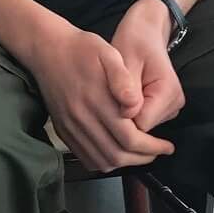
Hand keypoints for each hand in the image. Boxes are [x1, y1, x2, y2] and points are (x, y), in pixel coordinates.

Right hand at [15, 11, 175, 171]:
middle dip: (142, 158)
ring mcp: (70, 127)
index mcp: (97, 101)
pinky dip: (104, 162)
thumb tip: (135, 105)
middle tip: (158, 151)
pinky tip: (116, 153)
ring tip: (140, 154)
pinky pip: (85, 157)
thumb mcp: (108, 53)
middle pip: (117, 154)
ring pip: (101, 161)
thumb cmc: (81, 49)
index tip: (167, 145)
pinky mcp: (63, 130)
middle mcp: (82, 119)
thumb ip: (123, 79)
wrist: (46, 49)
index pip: (130, 138)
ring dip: (125, 163)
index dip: (152, 147)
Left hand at [112, 0, 186, 135]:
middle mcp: (174, 105)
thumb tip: (125, 115)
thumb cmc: (134, 41)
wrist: (146, 30)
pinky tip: (123, 94)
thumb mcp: (126, 59)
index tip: (108, 97)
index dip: (120, 116)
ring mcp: (169, 109)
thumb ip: (126, 88)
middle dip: (122, 115)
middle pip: (141, 129)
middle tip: (110, 91)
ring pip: (139, 127)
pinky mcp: (162, 110)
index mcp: (168, 92)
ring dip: (124, 112)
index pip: (140, 124)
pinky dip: (128, 111)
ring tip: (119, 89)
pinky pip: (140, 120)